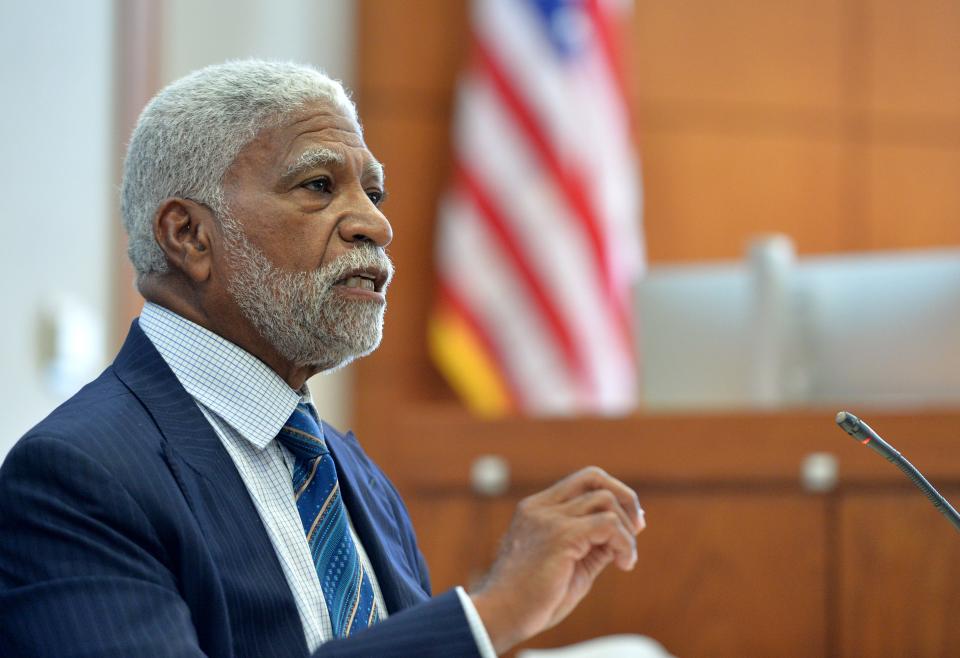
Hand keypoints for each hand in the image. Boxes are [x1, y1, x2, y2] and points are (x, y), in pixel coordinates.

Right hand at [469, 466, 644, 654]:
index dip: (613, 495)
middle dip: (626, 498)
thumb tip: (624, 533)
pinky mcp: (561, 536)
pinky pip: (608, 524)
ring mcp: (549, 518)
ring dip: (626, 531)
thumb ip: (591, 544)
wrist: (501, 616)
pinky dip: (624, 544)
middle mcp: (542, 507)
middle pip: (595, 476)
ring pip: (606, 500)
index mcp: (538, 508)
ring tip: (624, 559)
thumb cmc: (532, 599)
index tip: (629, 524)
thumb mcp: (568, 564)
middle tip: (636, 529)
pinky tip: (623, 564)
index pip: (583, 481)